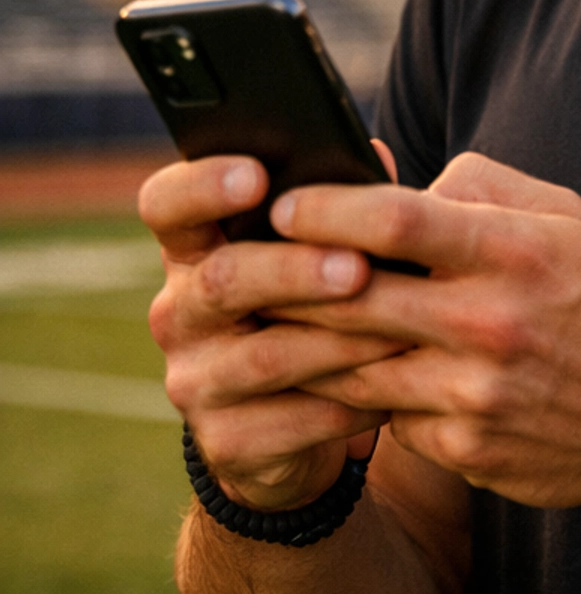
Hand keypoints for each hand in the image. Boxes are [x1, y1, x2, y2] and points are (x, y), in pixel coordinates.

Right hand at [139, 147, 407, 511]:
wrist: (289, 430)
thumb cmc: (311, 312)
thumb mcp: (313, 256)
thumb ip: (335, 208)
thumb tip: (371, 153)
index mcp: (194, 251)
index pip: (165, 205)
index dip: (201, 185)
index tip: (256, 174)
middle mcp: (179, 311)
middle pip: (223, 280)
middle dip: (295, 271)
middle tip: (356, 267)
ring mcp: (194, 380)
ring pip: (265, 357)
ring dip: (339, 343)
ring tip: (401, 333)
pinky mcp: (225, 440)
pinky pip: (293, 421)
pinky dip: (349, 405)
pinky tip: (395, 394)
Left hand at [264, 152, 580, 509]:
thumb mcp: (568, 220)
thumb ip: (483, 188)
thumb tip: (403, 180)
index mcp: (513, 253)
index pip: (396, 219)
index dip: (327, 208)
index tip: (282, 204)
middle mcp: (490, 322)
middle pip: (353, 297)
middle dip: (285, 281)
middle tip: (241, 267)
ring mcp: (475, 393)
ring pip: (354, 364)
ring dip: (305, 346)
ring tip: (267, 325)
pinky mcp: (466, 448)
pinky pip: (387, 417)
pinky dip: (361, 398)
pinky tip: (339, 383)